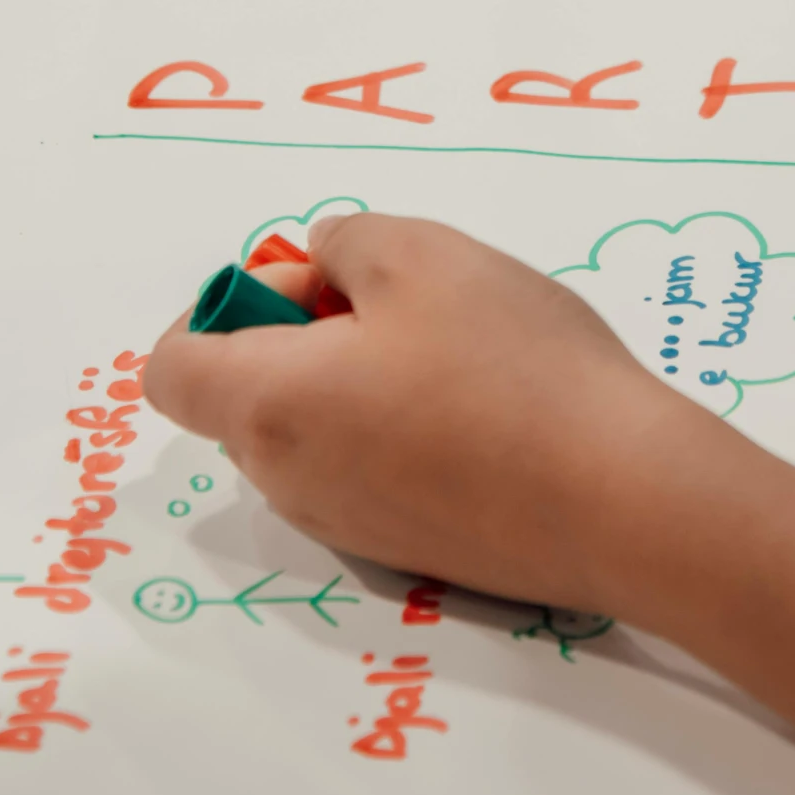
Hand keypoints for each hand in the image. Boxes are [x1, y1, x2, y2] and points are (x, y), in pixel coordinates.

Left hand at [143, 213, 723, 614]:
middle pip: (248, 398)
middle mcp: (288, 483)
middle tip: (404, 305)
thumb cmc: (512, 366)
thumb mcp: (424, 252)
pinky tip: (491, 412)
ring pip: (314, 437)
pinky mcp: (411, 554)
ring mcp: (349, 530)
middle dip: (305, 338)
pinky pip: (371, 477)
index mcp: (267, 407)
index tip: (318, 284)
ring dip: (359, 384)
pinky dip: (403, 435)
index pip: (171, 368)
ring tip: (461, 353)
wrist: (623, 499)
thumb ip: (346, 240)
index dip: (225, 307)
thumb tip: (322, 268)